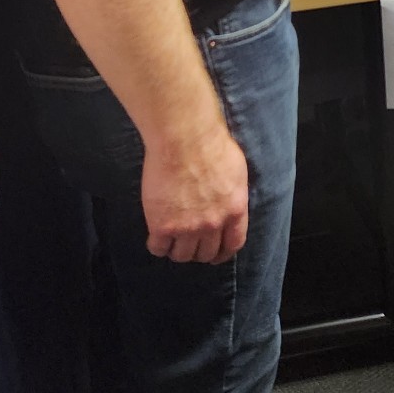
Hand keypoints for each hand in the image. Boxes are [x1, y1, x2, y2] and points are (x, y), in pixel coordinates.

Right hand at [141, 123, 248, 264]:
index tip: (216, 254)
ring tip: (172, 239)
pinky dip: (157, 245)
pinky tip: (157, 235)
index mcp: (235, 210)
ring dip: (177, 249)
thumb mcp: (236, 171)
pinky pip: (158, 248)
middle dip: (199, 250)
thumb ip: (233, 194)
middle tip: (190, 243)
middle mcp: (213, 224)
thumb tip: (230, 204)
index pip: (233, 244)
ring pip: (182, 255)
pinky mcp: (162, 225)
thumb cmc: (211, 144)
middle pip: (206, 253)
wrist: (183, 137)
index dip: (223, 252)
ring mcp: (187, 227)